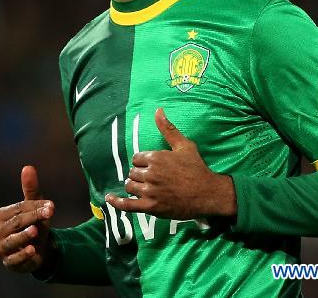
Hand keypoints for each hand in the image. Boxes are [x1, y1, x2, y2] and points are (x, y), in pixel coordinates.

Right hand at [0, 165, 54, 272]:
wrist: (38, 250)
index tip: (52, 206)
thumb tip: (28, 167)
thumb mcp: (33, 207)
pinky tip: (32, 250)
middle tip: (49, 214)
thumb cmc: (33, 224)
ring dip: (24, 236)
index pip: (16, 209)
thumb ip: (30, 189)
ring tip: (35, 230)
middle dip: (33, 218)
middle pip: (15, 223)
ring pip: (11, 241)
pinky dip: (22, 255)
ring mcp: (0, 249)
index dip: (34, 207)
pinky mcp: (8, 263)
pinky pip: (13, 259)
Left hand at [105, 108, 236, 218]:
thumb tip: (158, 110)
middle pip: (132, 172)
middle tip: (150, 178)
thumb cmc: (197, 168)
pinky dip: (117, 202)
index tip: (151, 167)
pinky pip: (128, 205)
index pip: (136, 158)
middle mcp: (150, 173)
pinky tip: (109, 198)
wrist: (208, 194)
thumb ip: (168, 129)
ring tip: (142, 188)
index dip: (142, 163)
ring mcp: (149, 191)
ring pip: (130, 186)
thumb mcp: (184, 145)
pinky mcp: (151, 207)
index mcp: (155, 157)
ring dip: (133, 186)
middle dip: (138, 174)